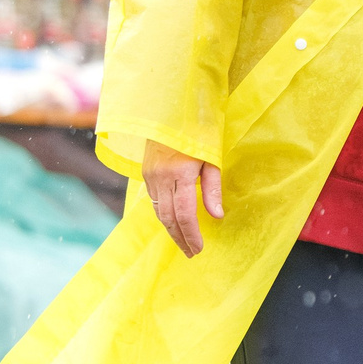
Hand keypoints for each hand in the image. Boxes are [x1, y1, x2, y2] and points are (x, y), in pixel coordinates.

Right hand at [142, 140, 223, 257]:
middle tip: (191, 253)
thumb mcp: (212, 159)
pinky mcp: (146, 172)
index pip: (184, 213)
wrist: (173, 110)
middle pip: (168, 217)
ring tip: (184, 244)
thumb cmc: (200, 132)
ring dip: (170, 230)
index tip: (199, 248)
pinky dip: (163, 215)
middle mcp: (160, 177)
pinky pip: (154, 201)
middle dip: (180, 238)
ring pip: (158, 211)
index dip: (191, 234)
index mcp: (180, 173)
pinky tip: (173, 224)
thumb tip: (216, 216)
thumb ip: (213, 188)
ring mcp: (150, 175)